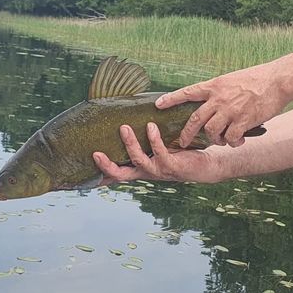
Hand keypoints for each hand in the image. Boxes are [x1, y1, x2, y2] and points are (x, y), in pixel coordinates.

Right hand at [92, 122, 218, 184]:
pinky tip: (151, 126)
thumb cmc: (180, 152)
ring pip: (138, 160)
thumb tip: (130, 118)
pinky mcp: (173, 166)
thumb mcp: (158, 147)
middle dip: (107, 165)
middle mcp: (147, 172)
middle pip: (121, 174)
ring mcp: (159, 171)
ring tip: (124, 127)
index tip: (85, 169)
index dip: (102, 173)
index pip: (117, 174)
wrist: (207, 164)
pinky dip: (154, 139)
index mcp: (140, 169)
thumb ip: (145, 139)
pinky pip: (160, 153)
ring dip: (130, 144)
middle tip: (95, 153)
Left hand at [157, 64, 287, 147]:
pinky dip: (233, 142)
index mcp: (214, 86)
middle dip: (187, 134)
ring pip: (212, 132)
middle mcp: (219, 98)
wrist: (277, 80)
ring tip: (221, 140)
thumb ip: (218, 91)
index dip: (171, 99)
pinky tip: (238, 141)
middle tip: (183, 143)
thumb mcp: (231, 80)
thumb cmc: (256, 79)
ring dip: (214, 139)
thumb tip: (209, 100)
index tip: (158, 104)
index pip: (187, 92)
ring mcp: (231, 110)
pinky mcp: (243, 120)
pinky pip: (231, 137)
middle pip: (195, 119)